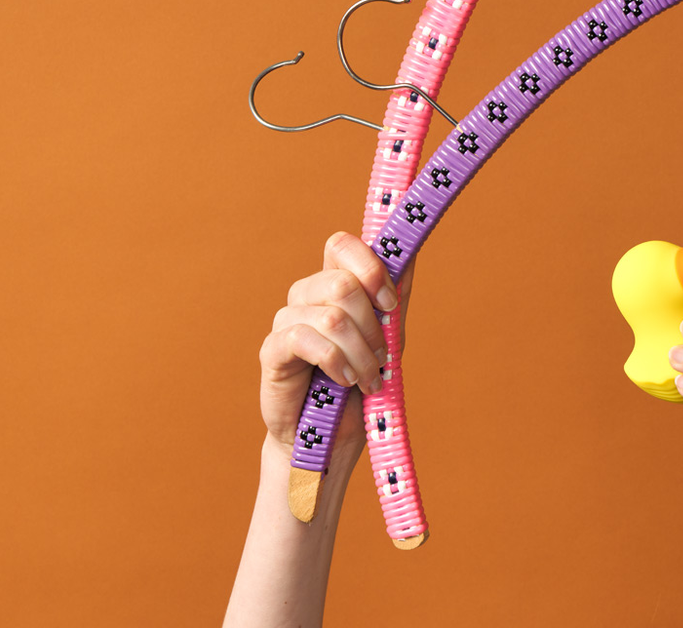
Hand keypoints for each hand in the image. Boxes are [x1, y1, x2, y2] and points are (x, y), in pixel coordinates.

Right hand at [258, 231, 414, 471]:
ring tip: (367, 379)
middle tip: (381, 357)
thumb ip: (396, 295)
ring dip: (360, 354)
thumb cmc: (359, 382)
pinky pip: (307, 340)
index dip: (370, 267)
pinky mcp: (272, 350)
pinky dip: (336, 363)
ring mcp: (286, 321)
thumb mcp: (388, 336)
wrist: (331, 436)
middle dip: (372, 326)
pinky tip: (344, 381)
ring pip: (332, 317)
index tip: (390, 303)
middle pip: (343, 283)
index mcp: (332, 284)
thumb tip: (410, 250)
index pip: (341, 246)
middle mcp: (305, 296)